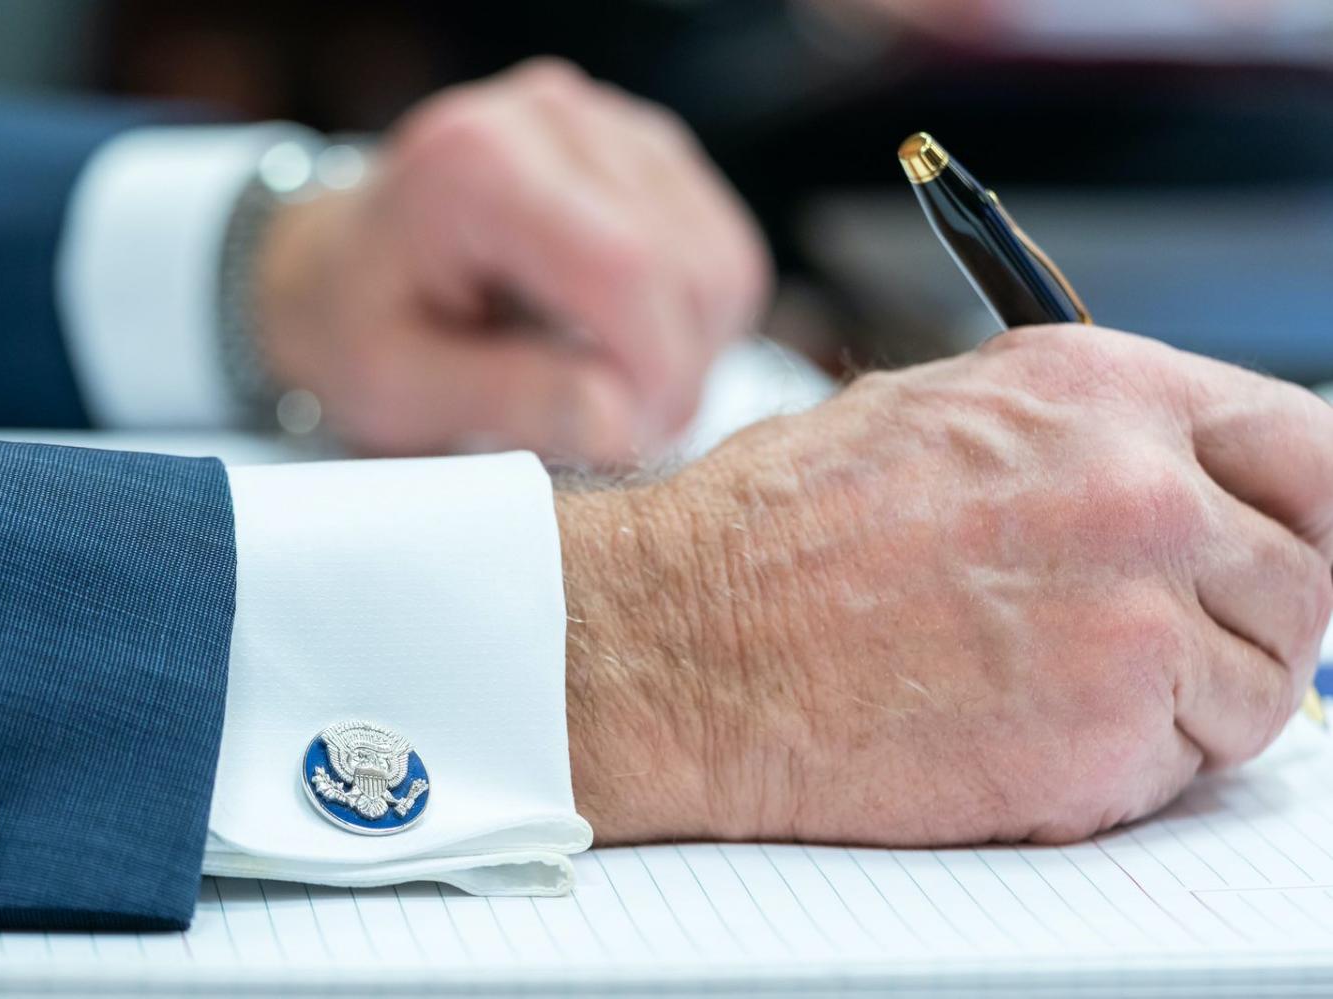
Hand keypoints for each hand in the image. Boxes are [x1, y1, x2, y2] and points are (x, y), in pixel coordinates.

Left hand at [257, 58, 769, 464]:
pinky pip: (722, 250)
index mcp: (478, 163)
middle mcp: (553, 118)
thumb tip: (621, 425)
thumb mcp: (399, 388)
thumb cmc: (358, 327)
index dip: (653, 374)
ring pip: (722, 261)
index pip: (626, 267)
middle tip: (618, 438)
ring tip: (615, 395)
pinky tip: (627, 349)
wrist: (342, 269)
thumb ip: (509, 401)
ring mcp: (609, 124)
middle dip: (673, 376)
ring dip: (692, 353)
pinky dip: (696, 321)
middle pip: (689, 265)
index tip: (628, 446)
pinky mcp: (647, 150)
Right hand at [560, 325, 1332, 845]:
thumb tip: (1172, 476)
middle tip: (1155, 644)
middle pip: (1305, 576)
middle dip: (1245, 621)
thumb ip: (1078, 437)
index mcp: (1098, 392)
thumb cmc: (773, 536)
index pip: (1309, 446)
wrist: (685, 643)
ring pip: (1264, 685)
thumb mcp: (932, 416)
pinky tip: (1022, 734)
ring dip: (1189, 703)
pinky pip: (1190, 765)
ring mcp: (1137, 613)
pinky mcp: (1111, 731)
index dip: (1301, 512)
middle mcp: (1140, 490)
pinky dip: (1129, 767)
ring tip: (1056, 690)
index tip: (1278, 553)